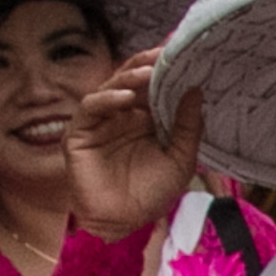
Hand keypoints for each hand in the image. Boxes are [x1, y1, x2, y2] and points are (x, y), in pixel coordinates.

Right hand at [62, 48, 206, 240]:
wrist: (123, 223)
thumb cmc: (151, 193)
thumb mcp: (180, 159)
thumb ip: (187, 127)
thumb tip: (196, 91)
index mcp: (147, 118)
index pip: (155, 86)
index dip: (167, 70)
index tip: (185, 53)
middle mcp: (123, 114)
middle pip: (133, 80)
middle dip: (148, 65)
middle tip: (166, 52)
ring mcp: (100, 122)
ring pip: (112, 88)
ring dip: (130, 78)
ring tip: (149, 72)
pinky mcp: (80, 132)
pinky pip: (92, 108)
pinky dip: (108, 99)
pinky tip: (126, 98)